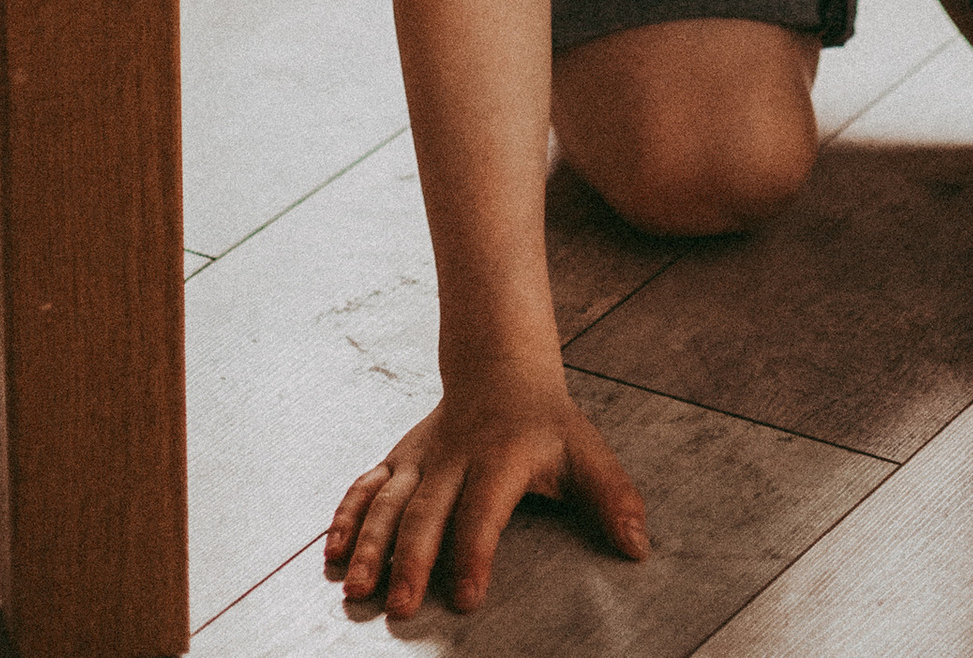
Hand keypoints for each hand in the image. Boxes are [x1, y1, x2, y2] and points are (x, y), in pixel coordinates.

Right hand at [326, 370, 647, 616]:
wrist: (500, 365)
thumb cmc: (548, 423)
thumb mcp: (588, 451)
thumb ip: (614, 497)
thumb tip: (639, 546)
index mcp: (500, 458)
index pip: (484, 510)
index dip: (475, 552)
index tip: (466, 597)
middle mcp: (454, 458)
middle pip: (427, 512)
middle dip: (411, 560)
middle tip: (400, 606)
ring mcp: (422, 458)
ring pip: (389, 501)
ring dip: (370, 544)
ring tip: (357, 588)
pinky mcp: (401, 459)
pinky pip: (367, 486)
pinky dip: (347, 517)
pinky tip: (333, 553)